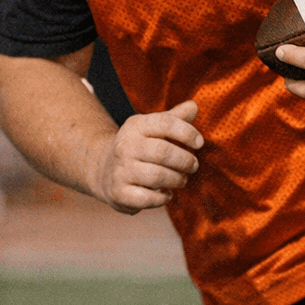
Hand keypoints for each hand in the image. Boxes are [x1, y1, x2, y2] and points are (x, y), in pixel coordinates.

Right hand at [91, 100, 202, 214]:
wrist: (104, 169)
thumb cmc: (140, 146)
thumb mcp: (153, 128)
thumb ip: (174, 118)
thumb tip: (194, 106)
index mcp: (136, 126)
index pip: (165, 123)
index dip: (186, 132)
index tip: (199, 143)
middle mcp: (125, 146)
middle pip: (163, 152)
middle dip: (184, 160)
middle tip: (193, 166)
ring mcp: (120, 170)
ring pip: (156, 176)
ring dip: (176, 179)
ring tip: (182, 179)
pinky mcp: (118, 193)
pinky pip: (146, 198)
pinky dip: (162, 198)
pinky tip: (166, 194)